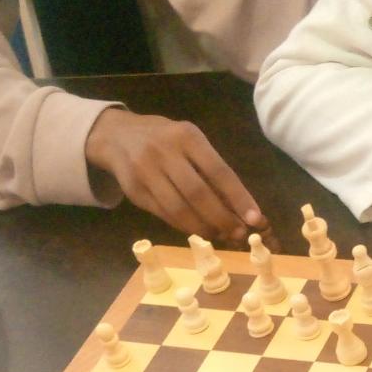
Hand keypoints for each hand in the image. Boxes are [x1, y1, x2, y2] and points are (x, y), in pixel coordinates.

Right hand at [87, 107, 264, 243]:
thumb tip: (239, 206)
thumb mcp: (188, 140)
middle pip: (198, 193)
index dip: (239, 198)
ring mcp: (146, 172)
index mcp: (186, 136)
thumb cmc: (164, 139)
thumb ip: (210, 168)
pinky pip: (164, 214)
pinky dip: (184, 226)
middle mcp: (164, 152)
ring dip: (202, 227)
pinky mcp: (134, 191)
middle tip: (238, 234)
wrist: (116, 136)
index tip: (255, 219)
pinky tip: (197, 230)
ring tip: (219, 235)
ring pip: (179, 209)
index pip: (219, 171)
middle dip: (222, 218)